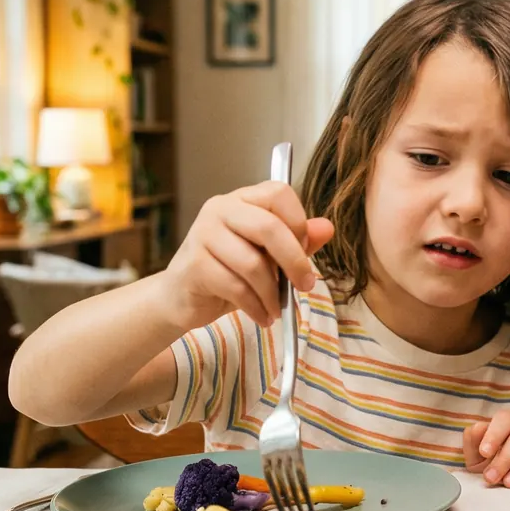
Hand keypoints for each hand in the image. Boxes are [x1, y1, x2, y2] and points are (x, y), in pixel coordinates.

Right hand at [159, 181, 333, 329]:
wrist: (182, 297)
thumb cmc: (229, 271)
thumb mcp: (269, 255)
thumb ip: (298, 240)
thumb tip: (327, 228)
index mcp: (242, 199)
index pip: (278, 193)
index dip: (298, 222)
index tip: (305, 250)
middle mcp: (219, 209)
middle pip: (268, 227)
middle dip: (294, 261)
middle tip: (305, 285)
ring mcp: (202, 235)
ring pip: (252, 264)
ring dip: (272, 294)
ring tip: (277, 309)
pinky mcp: (193, 265)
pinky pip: (236, 287)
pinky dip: (256, 307)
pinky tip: (262, 316)